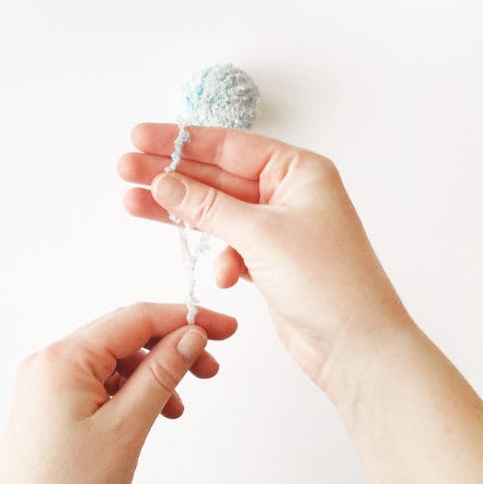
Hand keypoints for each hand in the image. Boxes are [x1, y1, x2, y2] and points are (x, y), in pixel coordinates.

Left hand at [0, 303, 237, 483]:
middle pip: (124, 336)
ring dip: (152, 374)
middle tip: (210, 367)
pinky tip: (151, 413)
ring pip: (113, 361)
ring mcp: (46, 386)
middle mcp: (49, 364)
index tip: (224, 328)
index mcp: (63, 359)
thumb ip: (161, 375)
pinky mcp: (49, 407)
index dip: (185, 319)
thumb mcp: (125, 429)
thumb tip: (190, 336)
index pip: (135, 318)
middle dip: (171, 347)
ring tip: (178, 403)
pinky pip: (98, 383)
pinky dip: (129, 392)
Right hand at [118, 123, 409, 393]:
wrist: (357, 345)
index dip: (181, 140)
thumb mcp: (261, 235)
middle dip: (171, 174)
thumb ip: (208, 207)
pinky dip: (216, 257)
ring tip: (133, 202)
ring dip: (179, 212)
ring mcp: (278, 229)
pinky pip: (228, 245)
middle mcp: (289, 194)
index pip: (229, 145)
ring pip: (216, 212)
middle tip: (125, 168)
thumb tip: (164, 182)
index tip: (140, 137)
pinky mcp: (269, 261)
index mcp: (298, 171)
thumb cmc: (329, 282)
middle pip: (217, 175)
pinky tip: (217, 275)